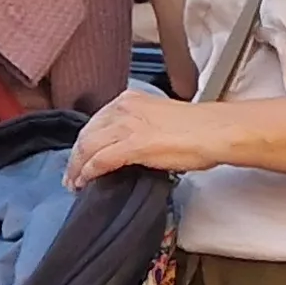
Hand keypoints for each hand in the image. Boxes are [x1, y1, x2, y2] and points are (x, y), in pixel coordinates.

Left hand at [67, 88, 222, 185]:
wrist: (214, 132)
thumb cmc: (198, 129)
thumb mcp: (159, 120)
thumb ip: (139, 129)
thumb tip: (128, 148)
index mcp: (129, 100)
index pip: (96, 122)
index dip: (85, 142)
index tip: (80, 158)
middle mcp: (123, 109)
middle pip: (86, 134)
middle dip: (75, 157)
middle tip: (71, 175)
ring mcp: (127, 126)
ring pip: (88, 147)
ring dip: (77, 168)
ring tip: (74, 184)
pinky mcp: (133, 145)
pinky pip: (100, 160)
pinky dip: (88, 173)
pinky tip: (84, 182)